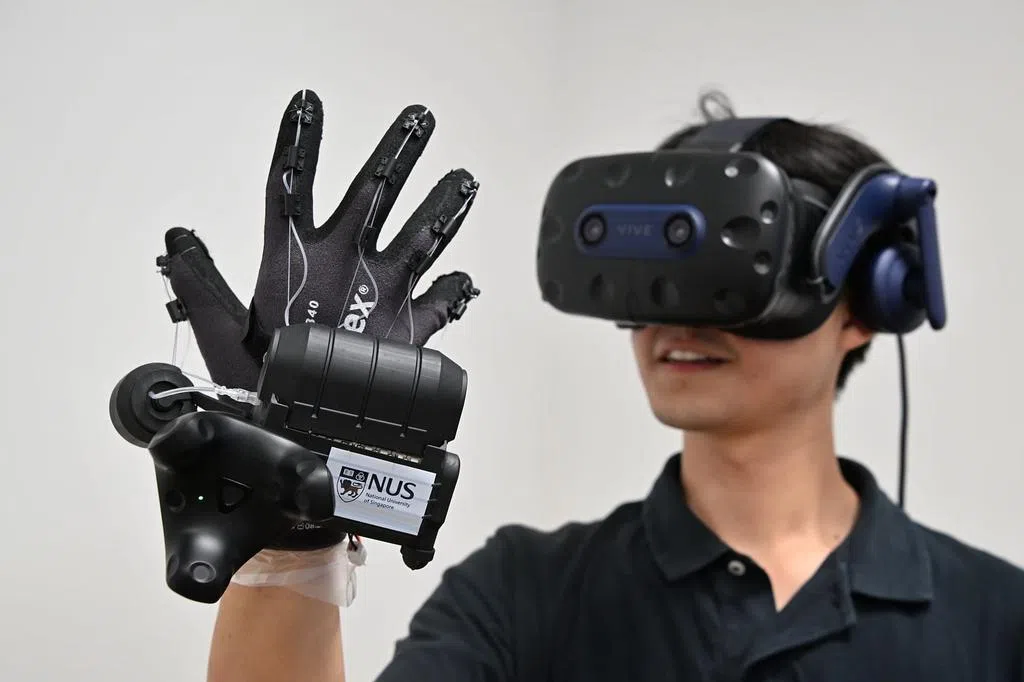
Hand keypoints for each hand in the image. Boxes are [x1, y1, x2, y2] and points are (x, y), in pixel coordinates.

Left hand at [156, 89, 480, 549]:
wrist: (300, 453)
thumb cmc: (255, 401)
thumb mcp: (222, 341)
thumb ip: (203, 289)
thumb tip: (176, 238)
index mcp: (292, 264)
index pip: (293, 189)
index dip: (301, 144)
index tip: (309, 102)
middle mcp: (340, 271)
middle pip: (372, 197)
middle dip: (396, 155)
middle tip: (418, 118)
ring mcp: (378, 299)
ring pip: (417, 240)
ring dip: (441, 210)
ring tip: (462, 180)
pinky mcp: (407, 335)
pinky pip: (439, 305)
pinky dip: (455, 292)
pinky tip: (464, 279)